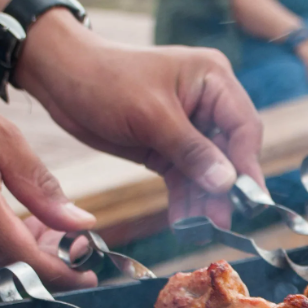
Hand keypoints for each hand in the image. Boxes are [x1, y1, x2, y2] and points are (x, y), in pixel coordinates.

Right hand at [0, 40, 97, 289]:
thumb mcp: (2, 137)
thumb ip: (43, 188)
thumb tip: (82, 224)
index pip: (27, 263)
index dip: (63, 276)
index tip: (89, 277)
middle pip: (9, 276)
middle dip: (48, 269)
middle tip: (72, 245)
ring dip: (21, 263)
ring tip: (44, 230)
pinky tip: (12, 226)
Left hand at [14, 11, 264, 226]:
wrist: (59, 78)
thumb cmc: (104, 80)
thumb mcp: (150, 115)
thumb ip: (191, 150)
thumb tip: (228, 182)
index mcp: (213, 80)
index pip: (244, 127)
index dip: (247, 164)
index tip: (248, 199)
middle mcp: (208, 102)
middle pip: (229, 153)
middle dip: (224, 188)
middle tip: (222, 222)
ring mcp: (189, 126)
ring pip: (207, 171)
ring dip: (204, 200)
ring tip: (201, 229)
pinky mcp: (168, 146)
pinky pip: (185, 177)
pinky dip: (185, 199)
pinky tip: (184, 223)